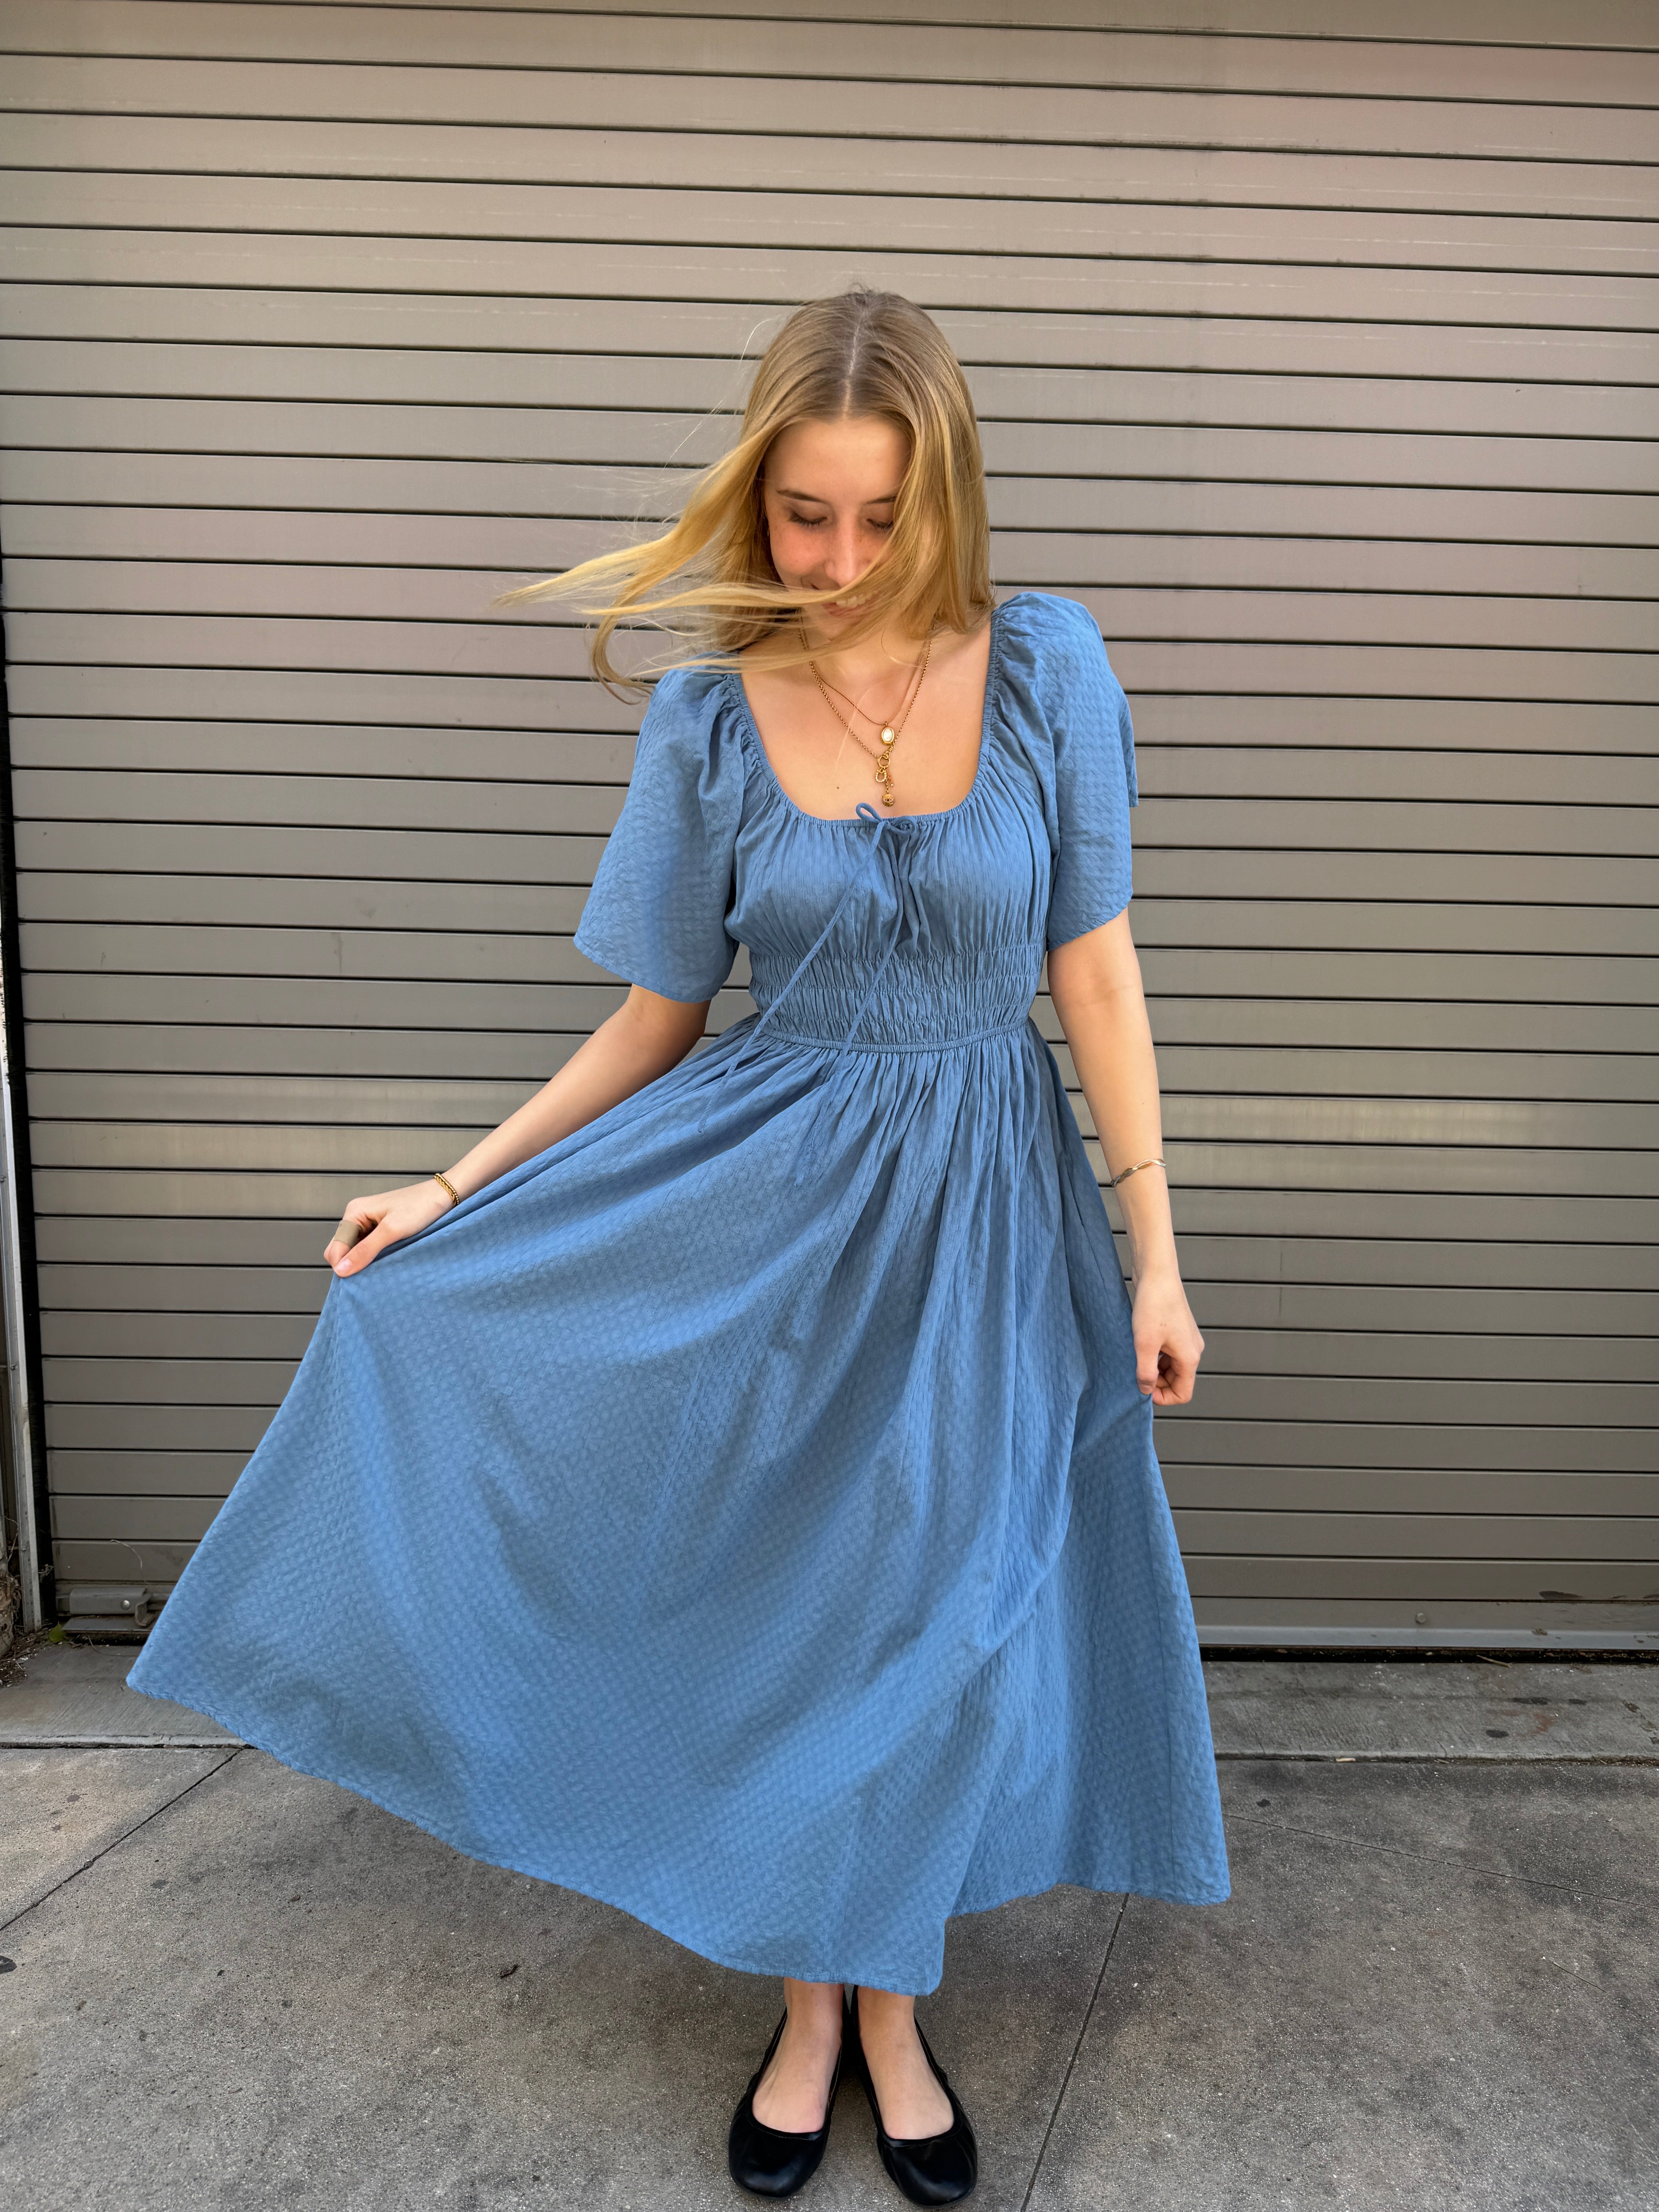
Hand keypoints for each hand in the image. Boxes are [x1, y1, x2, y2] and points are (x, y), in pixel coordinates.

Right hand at [324, 1180, 454, 1275]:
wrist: (444, 1195)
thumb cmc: (421, 1207)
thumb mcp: (392, 1231)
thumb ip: (365, 1251)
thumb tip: (341, 1270)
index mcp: (354, 1212)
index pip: (335, 1249)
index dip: (343, 1266)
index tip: (359, 1280)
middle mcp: (358, 1217)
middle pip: (342, 1250)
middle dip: (352, 1264)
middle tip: (373, 1274)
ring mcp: (369, 1223)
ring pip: (356, 1251)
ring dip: (365, 1262)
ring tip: (383, 1267)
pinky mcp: (382, 1229)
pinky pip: (370, 1248)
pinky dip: (375, 1257)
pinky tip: (388, 1261)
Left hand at [1130, 1265, 1203, 1404]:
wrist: (1157, 1274)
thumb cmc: (1153, 1305)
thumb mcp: (1145, 1344)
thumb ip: (1145, 1372)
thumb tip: (1145, 1391)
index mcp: (1190, 1358)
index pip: (1183, 1394)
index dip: (1163, 1398)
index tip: (1142, 1389)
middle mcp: (1193, 1350)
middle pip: (1177, 1381)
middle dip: (1157, 1383)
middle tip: (1135, 1373)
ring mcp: (1186, 1340)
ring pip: (1171, 1367)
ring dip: (1154, 1369)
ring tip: (1136, 1357)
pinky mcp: (1177, 1330)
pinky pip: (1168, 1353)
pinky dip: (1155, 1356)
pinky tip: (1140, 1346)